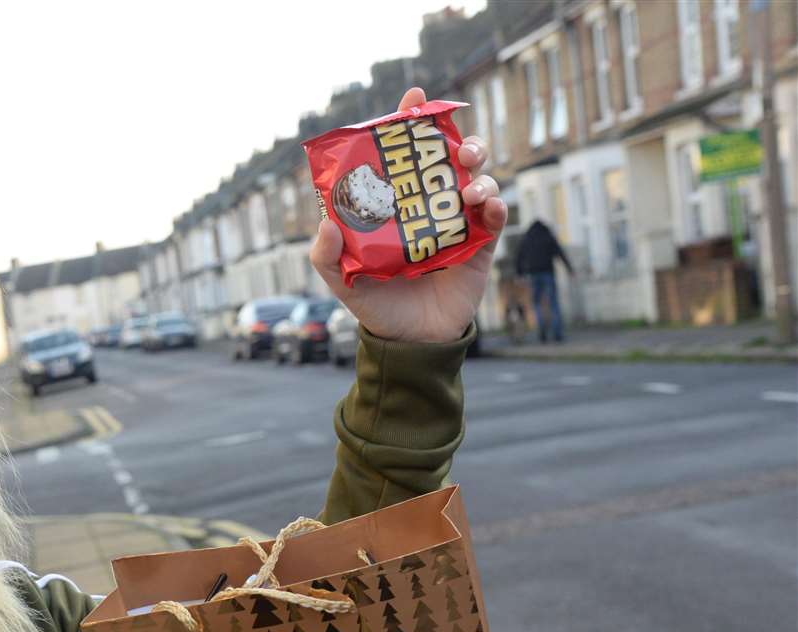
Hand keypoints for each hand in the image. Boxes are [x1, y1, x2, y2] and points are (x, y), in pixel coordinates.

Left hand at [309, 86, 507, 343]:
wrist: (409, 343)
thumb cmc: (374, 304)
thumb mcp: (340, 280)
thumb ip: (326, 254)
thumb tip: (327, 220)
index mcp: (398, 204)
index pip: (406, 155)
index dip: (412, 121)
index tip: (415, 97)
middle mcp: (430, 206)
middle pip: (452, 159)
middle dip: (460, 143)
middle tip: (458, 148)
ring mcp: (458, 224)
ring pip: (479, 180)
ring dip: (480, 175)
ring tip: (470, 187)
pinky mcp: (482, 246)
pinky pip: (496, 216)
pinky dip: (495, 206)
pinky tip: (486, 208)